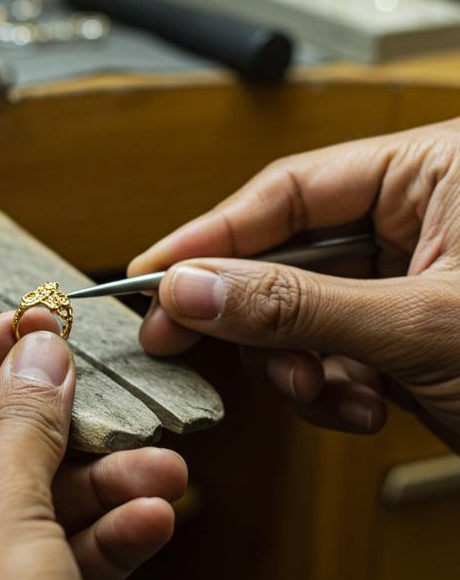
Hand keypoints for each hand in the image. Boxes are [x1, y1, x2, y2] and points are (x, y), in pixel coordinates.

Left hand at [0, 312, 185, 579]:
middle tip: (96, 396)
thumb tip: (40, 355)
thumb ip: (24, 418)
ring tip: (155, 469)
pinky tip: (146, 522)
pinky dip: (72, 547)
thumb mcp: (6, 504)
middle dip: (47, 431)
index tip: (32, 326)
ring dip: (81, 493)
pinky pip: (5, 570)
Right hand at [130, 121, 459, 448]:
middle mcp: (419, 216)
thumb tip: (189, 289)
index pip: (286, 191)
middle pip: (284, 254)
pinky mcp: (409, 333)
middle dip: (252, 316)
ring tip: (329, 395)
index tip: (149, 274)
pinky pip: (331, 350)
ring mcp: (413, 278)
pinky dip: (330, 387)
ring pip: (301, 312)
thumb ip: (293, 305)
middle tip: (183, 346)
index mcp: (434, 171)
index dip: (208, 236)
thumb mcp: (422, 327)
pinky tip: (363, 407)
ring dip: (296, 364)